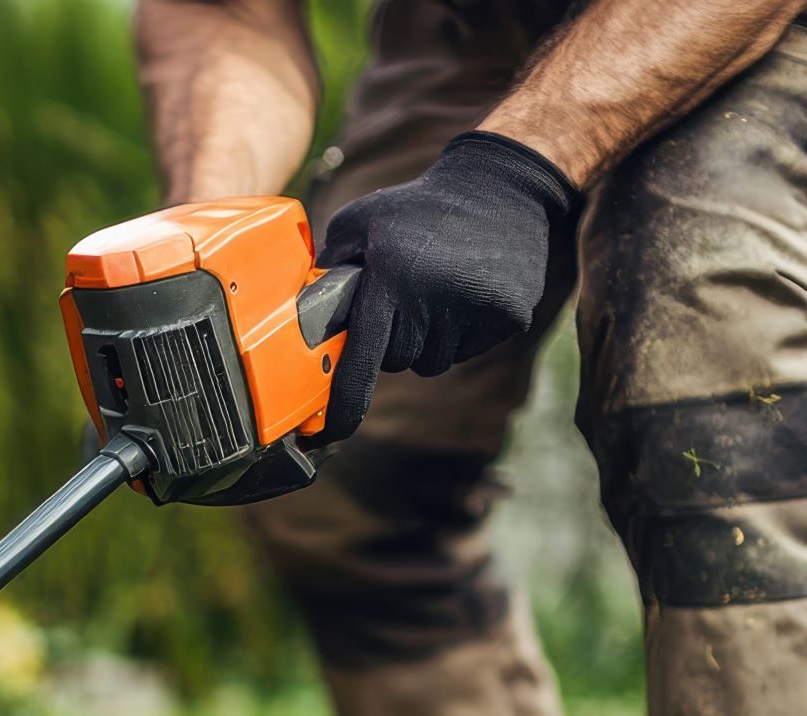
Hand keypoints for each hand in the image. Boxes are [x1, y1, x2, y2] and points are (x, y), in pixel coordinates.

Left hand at [310, 131, 578, 443]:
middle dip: (390, 340)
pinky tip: (464, 291)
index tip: (326, 436)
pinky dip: (459, 333)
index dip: (345, 404)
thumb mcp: (358, 223)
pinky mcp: (508, 318)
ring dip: (426, 339)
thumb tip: (298, 316)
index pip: (362, 360)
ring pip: (431, 362)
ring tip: (435, 288)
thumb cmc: (416, 208)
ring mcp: (475, 312)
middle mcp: (434, 301)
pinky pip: (465, 351)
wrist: (501, 188)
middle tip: (402, 295)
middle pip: (396, 362)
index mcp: (391, 280)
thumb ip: (326, 269)